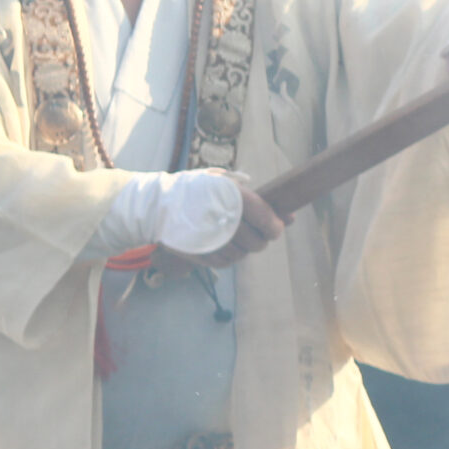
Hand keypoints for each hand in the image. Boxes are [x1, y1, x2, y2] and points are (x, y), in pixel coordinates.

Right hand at [159, 184, 289, 271]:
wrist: (157, 204)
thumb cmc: (196, 190)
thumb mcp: (226, 185)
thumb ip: (260, 201)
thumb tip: (291, 217)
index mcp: (234, 197)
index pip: (268, 222)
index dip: (275, 228)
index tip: (273, 227)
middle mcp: (225, 220)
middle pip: (258, 243)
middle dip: (259, 240)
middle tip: (252, 233)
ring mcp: (212, 240)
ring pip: (242, 255)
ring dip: (242, 249)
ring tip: (232, 236)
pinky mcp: (200, 255)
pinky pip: (225, 263)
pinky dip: (227, 257)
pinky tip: (221, 245)